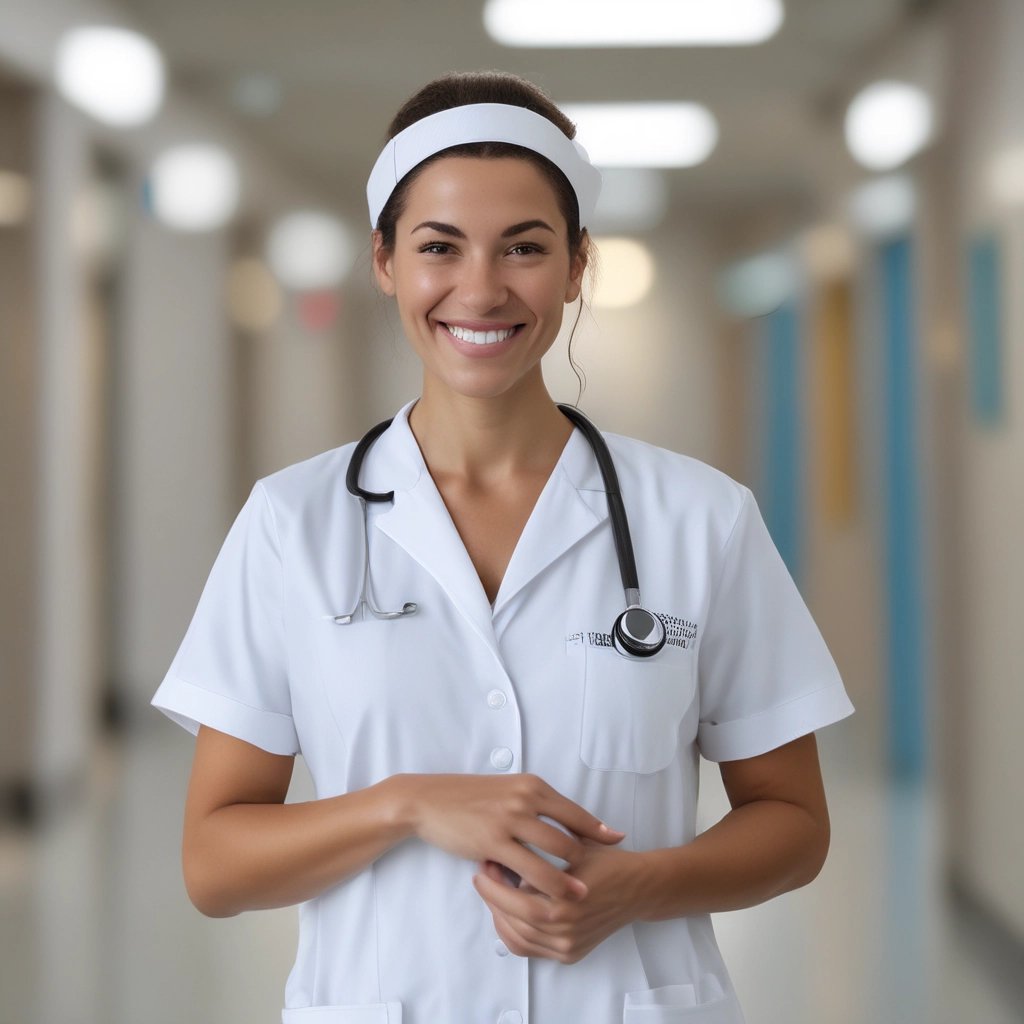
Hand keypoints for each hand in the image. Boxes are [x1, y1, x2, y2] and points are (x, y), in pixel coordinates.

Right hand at [405, 773, 623, 900]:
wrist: (428, 800)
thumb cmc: (468, 797)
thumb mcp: (506, 791)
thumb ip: (533, 805)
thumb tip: (560, 824)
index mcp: (531, 785)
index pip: (574, 810)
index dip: (597, 829)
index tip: (617, 841)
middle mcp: (525, 799)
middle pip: (569, 834)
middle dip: (588, 859)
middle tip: (602, 878)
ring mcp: (510, 820)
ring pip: (553, 854)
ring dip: (570, 878)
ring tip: (583, 896)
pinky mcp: (492, 841)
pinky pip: (525, 868)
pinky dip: (539, 884)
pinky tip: (545, 897)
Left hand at [472, 840, 641, 962]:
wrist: (638, 888)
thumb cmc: (606, 861)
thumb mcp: (574, 845)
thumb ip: (543, 846)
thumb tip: (506, 840)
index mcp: (567, 902)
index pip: (517, 899)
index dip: (495, 885)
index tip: (483, 866)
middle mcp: (567, 930)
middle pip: (514, 922)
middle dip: (492, 899)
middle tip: (482, 876)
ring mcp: (568, 946)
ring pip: (519, 939)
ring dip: (499, 917)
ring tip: (492, 892)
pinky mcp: (570, 954)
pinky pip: (530, 950)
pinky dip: (512, 934)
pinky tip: (506, 913)